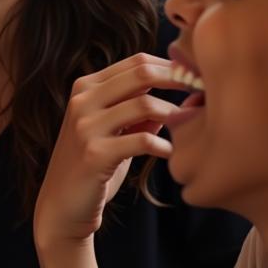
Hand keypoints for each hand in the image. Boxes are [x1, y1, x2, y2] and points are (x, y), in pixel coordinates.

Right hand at [34, 54, 178, 251]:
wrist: (62, 205)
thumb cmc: (94, 166)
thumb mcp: (113, 131)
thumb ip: (140, 111)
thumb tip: (184, 97)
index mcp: (86, 87)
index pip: (137, 62)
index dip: (172, 66)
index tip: (197, 79)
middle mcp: (82, 101)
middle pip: (142, 73)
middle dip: (179, 79)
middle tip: (205, 93)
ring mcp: (85, 126)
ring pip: (144, 104)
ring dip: (175, 114)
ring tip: (190, 126)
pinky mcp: (94, 154)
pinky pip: (142, 141)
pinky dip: (164, 146)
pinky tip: (170, 152)